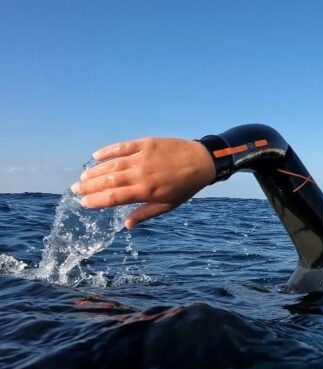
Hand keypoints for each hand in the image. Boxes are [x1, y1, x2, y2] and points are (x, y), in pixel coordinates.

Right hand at [71, 138, 214, 228]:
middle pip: (107, 181)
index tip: (84, 203)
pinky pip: (122, 147)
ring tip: (83, 177)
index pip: (113, 197)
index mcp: (145, 191)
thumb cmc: (186, 186)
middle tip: (75, 190)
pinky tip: (96, 156)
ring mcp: (142, 157)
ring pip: (111, 165)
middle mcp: (140, 174)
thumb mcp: (169, 204)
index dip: (96, 201)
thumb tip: (126, 225)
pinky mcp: (146, 143)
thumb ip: (145, 213)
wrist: (202, 161)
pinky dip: (108, 151)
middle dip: (89, 186)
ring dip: (95, 171)